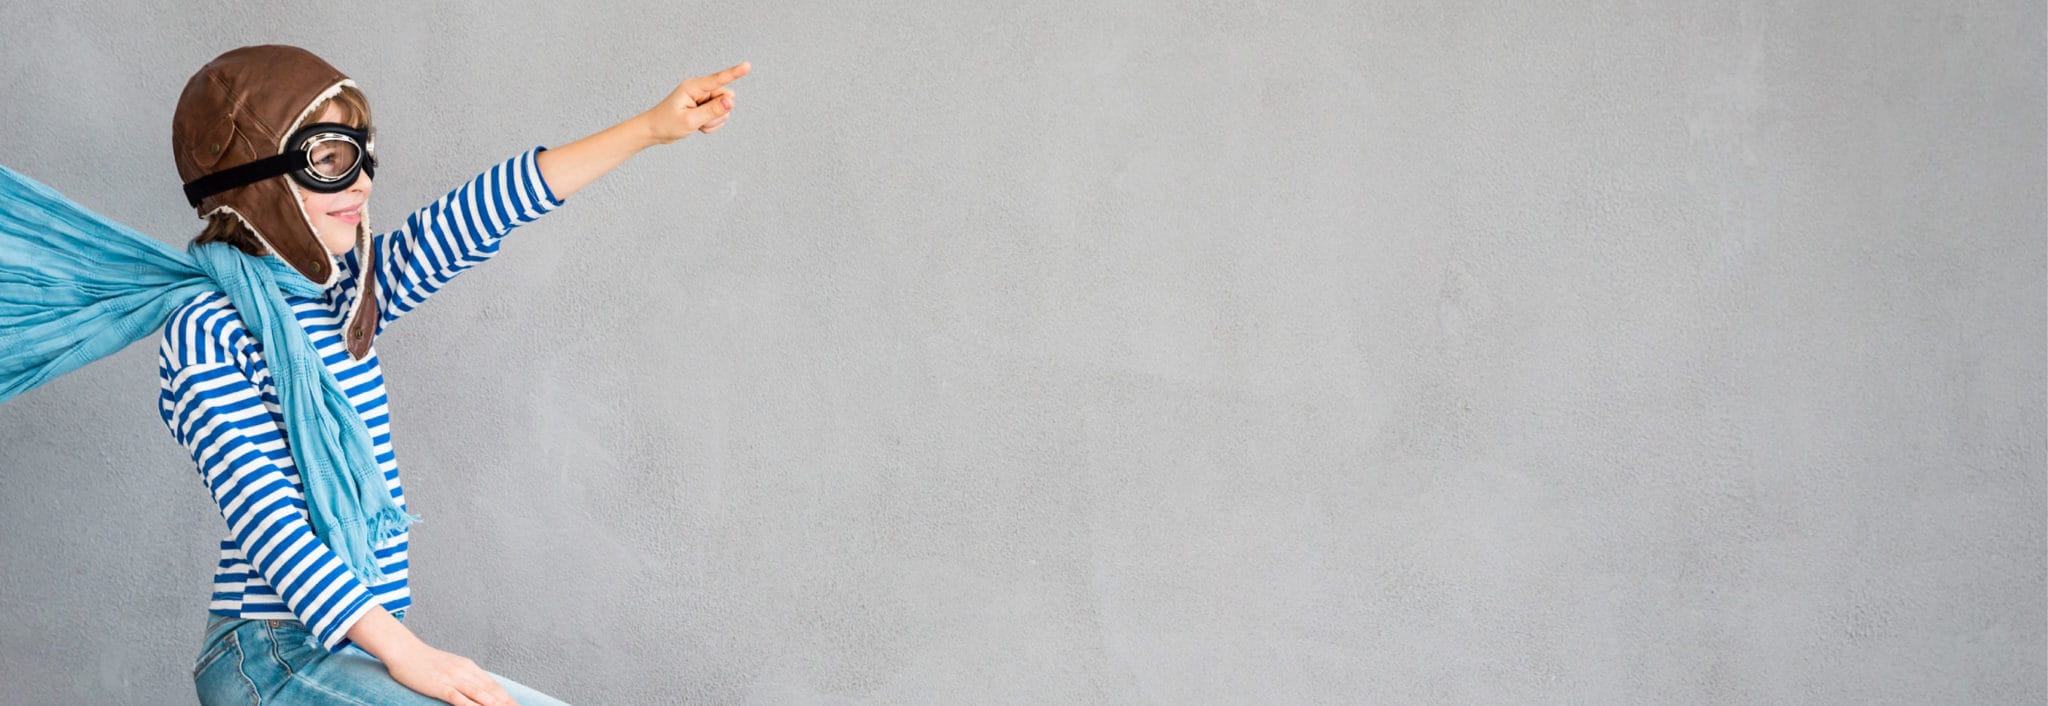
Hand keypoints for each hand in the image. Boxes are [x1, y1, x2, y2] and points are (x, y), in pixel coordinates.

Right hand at [383, 642, 517, 705]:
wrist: (404, 651)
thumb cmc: (424, 660)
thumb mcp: (450, 665)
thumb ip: (464, 675)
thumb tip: (477, 686)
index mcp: (469, 667)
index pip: (493, 685)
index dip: (507, 696)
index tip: (517, 705)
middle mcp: (465, 672)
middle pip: (491, 691)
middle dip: (506, 703)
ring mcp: (453, 679)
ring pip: (480, 694)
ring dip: (494, 705)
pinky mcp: (440, 686)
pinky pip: (459, 699)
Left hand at [644, 61, 750, 143]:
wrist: (654, 131)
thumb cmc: (667, 123)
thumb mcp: (690, 120)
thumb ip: (712, 111)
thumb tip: (730, 101)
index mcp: (693, 87)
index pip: (718, 79)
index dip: (734, 73)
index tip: (747, 65)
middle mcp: (700, 89)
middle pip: (726, 97)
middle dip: (719, 112)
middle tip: (701, 121)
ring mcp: (703, 98)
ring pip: (724, 109)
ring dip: (714, 121)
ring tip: (697, 124)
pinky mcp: (705, 107)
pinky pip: (720, 116)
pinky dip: (712, 125)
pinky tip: (698, 126)